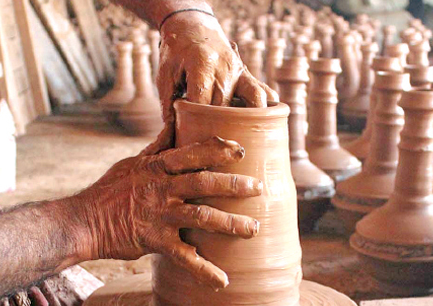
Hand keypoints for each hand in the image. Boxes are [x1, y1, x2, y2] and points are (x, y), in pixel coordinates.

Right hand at [75, 136, 261, 288]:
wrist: (84, 222)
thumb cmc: (110, 191)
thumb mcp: (133, 163)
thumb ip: (159, 147)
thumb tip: (175, 122)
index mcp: (157, 166)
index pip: (191, 152)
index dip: (216, 149)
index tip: (240, 149)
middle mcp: (161, 187)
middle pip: (203, 182)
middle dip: (233, 184)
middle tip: (258, 188)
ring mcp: (159, 214)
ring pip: (202, 216)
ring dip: (230, 223)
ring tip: (253, 229)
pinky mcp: (155, 241)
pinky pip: (184, 257)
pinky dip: (204, 270)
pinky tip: (223, 281)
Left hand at [144, 11, 277, 153]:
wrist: (193, 26)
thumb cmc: (176, 53)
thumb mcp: (165, 76)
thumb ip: (168, 107)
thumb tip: (166, 142)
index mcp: (202, 64)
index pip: (202, 101)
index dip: (196, 123)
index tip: (192, 143)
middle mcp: (226, 67)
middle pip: (226, 105)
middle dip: (220, 128)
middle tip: (212, 152)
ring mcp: (240, 70)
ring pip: (254, 100)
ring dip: (251, 120)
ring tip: (244, 139)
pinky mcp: (248, 74)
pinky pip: (264, 92)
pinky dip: (267, 109)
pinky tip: (263, 126)